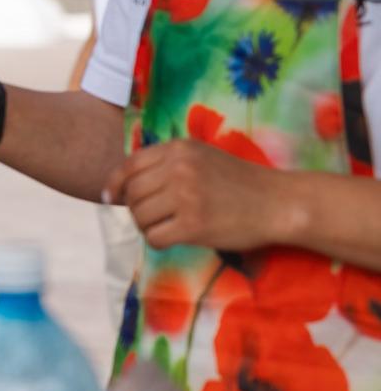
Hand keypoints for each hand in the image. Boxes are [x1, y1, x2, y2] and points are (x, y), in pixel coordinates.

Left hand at [104, 140, 285, 251]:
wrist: (279, 203)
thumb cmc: (239, 181)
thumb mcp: (202, 156)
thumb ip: (167, 163)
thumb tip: (123, 184)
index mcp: (178, 149)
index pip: (129, 165)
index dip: (114, 183)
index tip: (110, 197)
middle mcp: (178, 169)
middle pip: (132, 193)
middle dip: (136, 209)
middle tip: (151, 218)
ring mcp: (186, 196)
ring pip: (140, 216)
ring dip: (147, 226)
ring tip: (166, 227)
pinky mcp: (194, 225)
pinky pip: (155, 237)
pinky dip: (158, 241)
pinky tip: (173, 239)